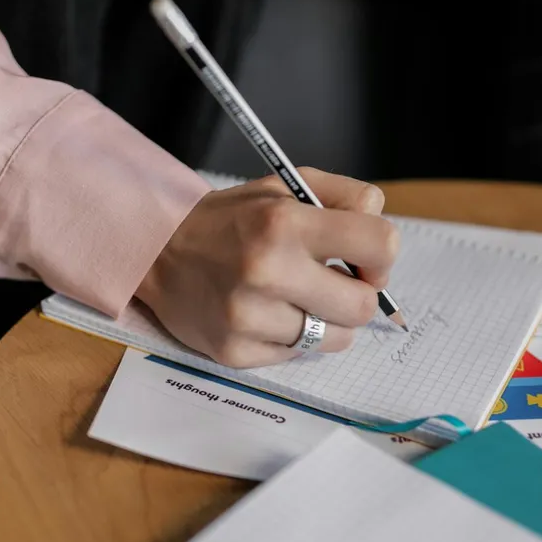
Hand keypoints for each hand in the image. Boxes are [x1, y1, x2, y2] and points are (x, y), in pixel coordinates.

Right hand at [137, 167, 398, 367]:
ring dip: (327, 322)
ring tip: (297, 300)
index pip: (380, 245)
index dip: (381, 256)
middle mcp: (267, 272)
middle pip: (363, 306)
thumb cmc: (230, 219)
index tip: (363, 261)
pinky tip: (266, 315)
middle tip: (332, 284)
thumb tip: (384, 247)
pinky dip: (291, 337)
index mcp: (284, 223)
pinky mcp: (236, 352)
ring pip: (337, 339)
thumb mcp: (284, 186)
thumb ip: (346, 198)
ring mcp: (249, 318)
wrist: (157, 250)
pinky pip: (296, 355)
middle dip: (358, 294)